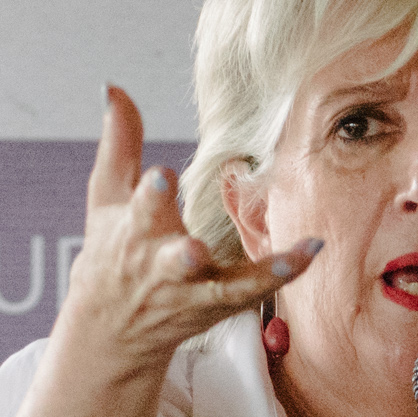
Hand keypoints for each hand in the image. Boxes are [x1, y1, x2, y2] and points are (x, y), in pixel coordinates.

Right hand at [56, 86, 313, 376]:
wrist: (110, 328)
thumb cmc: (110, 251)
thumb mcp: (105, 197)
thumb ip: (119, 143)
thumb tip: (113, 88)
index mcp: (133, 230)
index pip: (140, 209)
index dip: (151, 194)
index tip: (161, 177)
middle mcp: (162, 265)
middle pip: (174, 259)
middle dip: (181, 254)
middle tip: (193, 246)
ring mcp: (193, 290)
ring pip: (223, 285)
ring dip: (257, 275)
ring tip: (293, 260)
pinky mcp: (219, 304)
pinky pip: (254, 290)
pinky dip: (282, 273)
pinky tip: (312, 251)